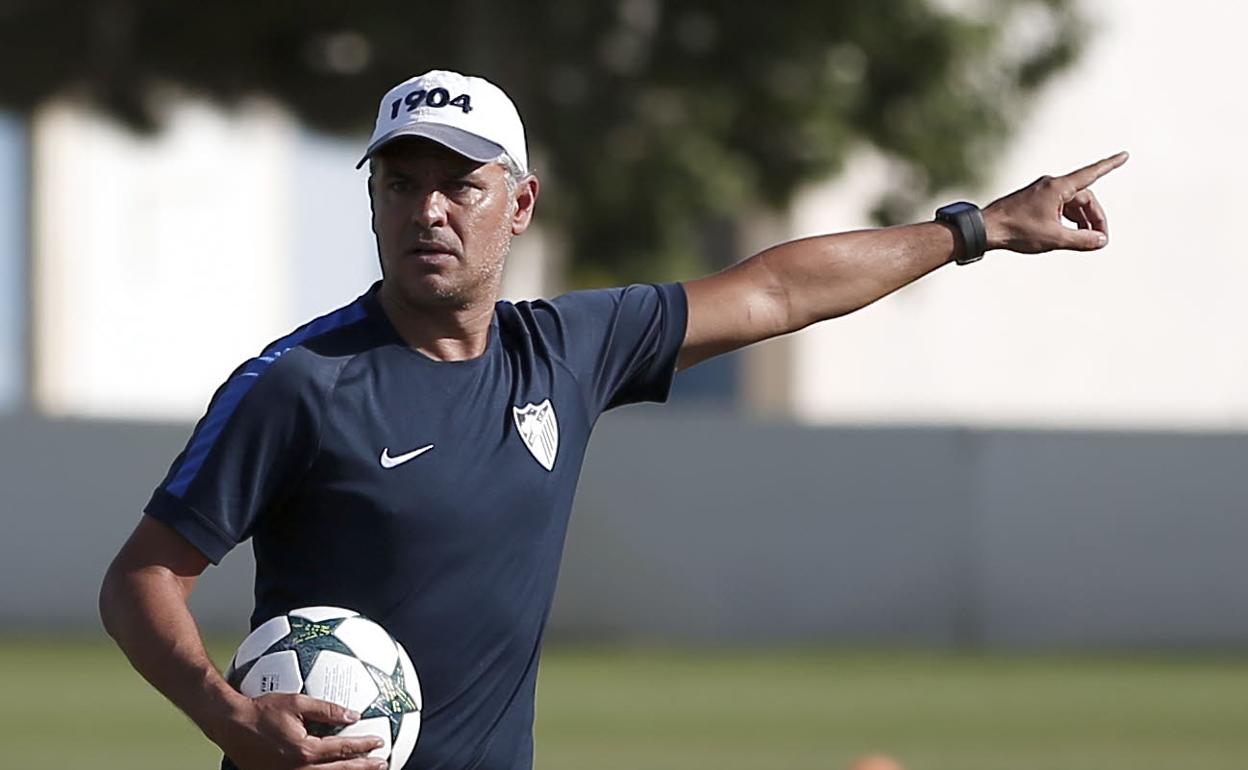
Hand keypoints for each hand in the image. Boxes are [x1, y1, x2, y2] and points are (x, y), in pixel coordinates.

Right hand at [214, 693, 388, 769]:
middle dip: (363, 768)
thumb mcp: (297, 703)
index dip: (363, 746)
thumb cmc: (262, 710)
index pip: (342, 750)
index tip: (379, 742)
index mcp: (304, 751)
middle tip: (382, 763)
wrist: (231, 724)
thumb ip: (327, 709)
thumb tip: (353, 715)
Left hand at [982, 151, 1128, 253]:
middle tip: (1100, 239)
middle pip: (1083, 198)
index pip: (1091, 174)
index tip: (1124, 155)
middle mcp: (1050, 185)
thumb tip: (1101, 241)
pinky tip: (1070, 233)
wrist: (985, 229)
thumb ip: (1081, 240)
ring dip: (1081, 220)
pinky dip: (1068, 219)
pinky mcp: (1032, 201)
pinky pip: (1058, 207)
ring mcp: (1040, 192)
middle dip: (1094, 218)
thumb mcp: (1054, 238)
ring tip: (1087, 240)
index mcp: (1058, 187)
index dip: (1110, 165)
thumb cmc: (1017, 231)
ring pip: (1071, 204)